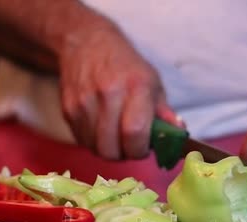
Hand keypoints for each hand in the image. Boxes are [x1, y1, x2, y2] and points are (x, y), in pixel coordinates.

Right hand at [59, 23, 180, 159]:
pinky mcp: (68, 109)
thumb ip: (164, 112)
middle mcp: (108, 93)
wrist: (86, 43)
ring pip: (96, 148)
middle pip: (112, 148)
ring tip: (115, 136)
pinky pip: (82, 141)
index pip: (135, 132)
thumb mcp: (152, 82)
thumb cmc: (125, 66)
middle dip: (124, 154)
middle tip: (129, 144)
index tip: (143, 147)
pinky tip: (100, 128)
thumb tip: (178, 134)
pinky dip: (93, 142)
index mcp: (136, 86)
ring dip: (108, 149)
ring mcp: (84, 101)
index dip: (140, 149)